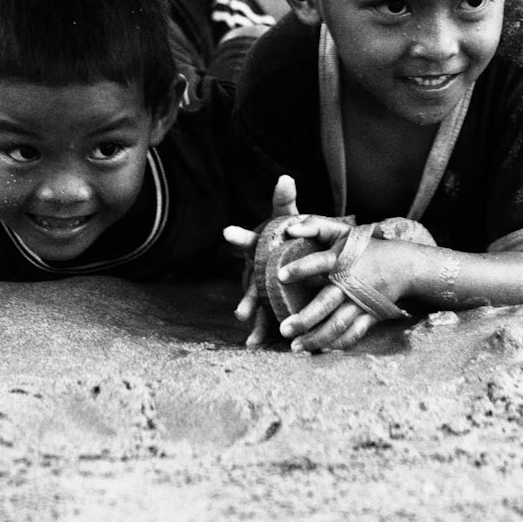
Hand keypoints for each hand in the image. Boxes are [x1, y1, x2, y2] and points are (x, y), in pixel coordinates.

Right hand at [224, 175, 300, 348]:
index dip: (239, 236)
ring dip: (248, 313)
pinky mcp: (270, 306)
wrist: (294, 262)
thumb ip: (285, 202)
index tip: (228, 231)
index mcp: (260, 247)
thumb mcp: (290, 220)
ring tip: (244, 322)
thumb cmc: (288, 238)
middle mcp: (255, 270)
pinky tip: (254, 344)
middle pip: (248, 280)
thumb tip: (285, 177)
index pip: (248, 239)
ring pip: (253, 303)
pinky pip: (264, 321)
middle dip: (243, 292)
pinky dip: (258, 333)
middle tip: (239, 304)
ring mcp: (261, 290)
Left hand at [277, 237, 416, 354]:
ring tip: (295, 347)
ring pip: (337, 324)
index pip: (317, 263)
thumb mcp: (342, 231)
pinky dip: (339, 344)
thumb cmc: (364, 248)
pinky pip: (353, 334)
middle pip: (325, 302)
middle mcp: (349, 283)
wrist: (401, 265)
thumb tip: (290, 229)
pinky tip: (321, 351)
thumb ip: (315, 226)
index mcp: (340, 260)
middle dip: (305, 318)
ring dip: (316, 337)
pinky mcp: (369, 316)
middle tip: (284, 329)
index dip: (300, 268)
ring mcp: (360, 302)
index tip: (280, 276)